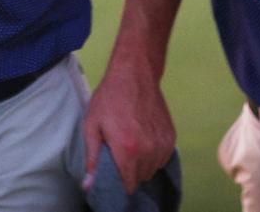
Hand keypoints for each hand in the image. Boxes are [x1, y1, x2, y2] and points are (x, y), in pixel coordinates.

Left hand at [82, 58, 175, 193]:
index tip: (115, 172)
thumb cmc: (109, 98)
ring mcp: (162, 142)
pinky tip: (144, 138)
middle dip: (130, 171)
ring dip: (143, 163)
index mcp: (127, 149)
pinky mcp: (171, 135)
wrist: (134, 74)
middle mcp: (148, 149)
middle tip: (121, 153)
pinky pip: (163, 157)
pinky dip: (154, 153)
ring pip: (153, 168)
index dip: (120, 182)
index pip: (129, 184)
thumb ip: (92, 158)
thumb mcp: (92, 125)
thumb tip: (89, 185)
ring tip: (133, 144)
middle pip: (141, 178)